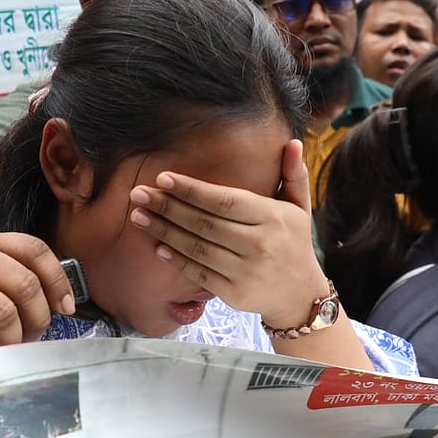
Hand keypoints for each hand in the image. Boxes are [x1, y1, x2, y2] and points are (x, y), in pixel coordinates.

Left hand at [127, 139, 328, 328]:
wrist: (300, 295)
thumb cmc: (294, 243)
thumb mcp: (299, 208)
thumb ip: (293, 174)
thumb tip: (293, 142)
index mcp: (272, 218)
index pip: (225, 201)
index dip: (192, 190)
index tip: (163, 177)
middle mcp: (258, 244)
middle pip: (204, 223)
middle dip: (168, 206)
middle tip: (138, 193)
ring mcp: (245, 271)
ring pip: (196, 248)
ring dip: (164, 231)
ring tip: (138, 216)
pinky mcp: (233, 294)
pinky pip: (198, 273)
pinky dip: (176, 259)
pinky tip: (157, 245)